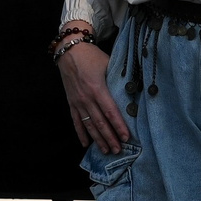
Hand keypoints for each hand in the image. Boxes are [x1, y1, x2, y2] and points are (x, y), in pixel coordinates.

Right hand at [59, 33, 129, 154]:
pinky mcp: (71, 102)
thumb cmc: (92, 56)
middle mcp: (87, 98)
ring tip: (106, 150)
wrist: (69, 50)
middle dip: (110, 138)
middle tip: (118, 150)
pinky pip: (76, 121)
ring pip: (89, 125)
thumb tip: (132, 91)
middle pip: (100, 122)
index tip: (126, 137)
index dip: (119, 126)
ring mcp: (78, 102)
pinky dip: (80, 133)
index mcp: (98, 89)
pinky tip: (85, 144)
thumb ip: (117, 80)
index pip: (111, 112)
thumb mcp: (108, 64)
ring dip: (98, 139)